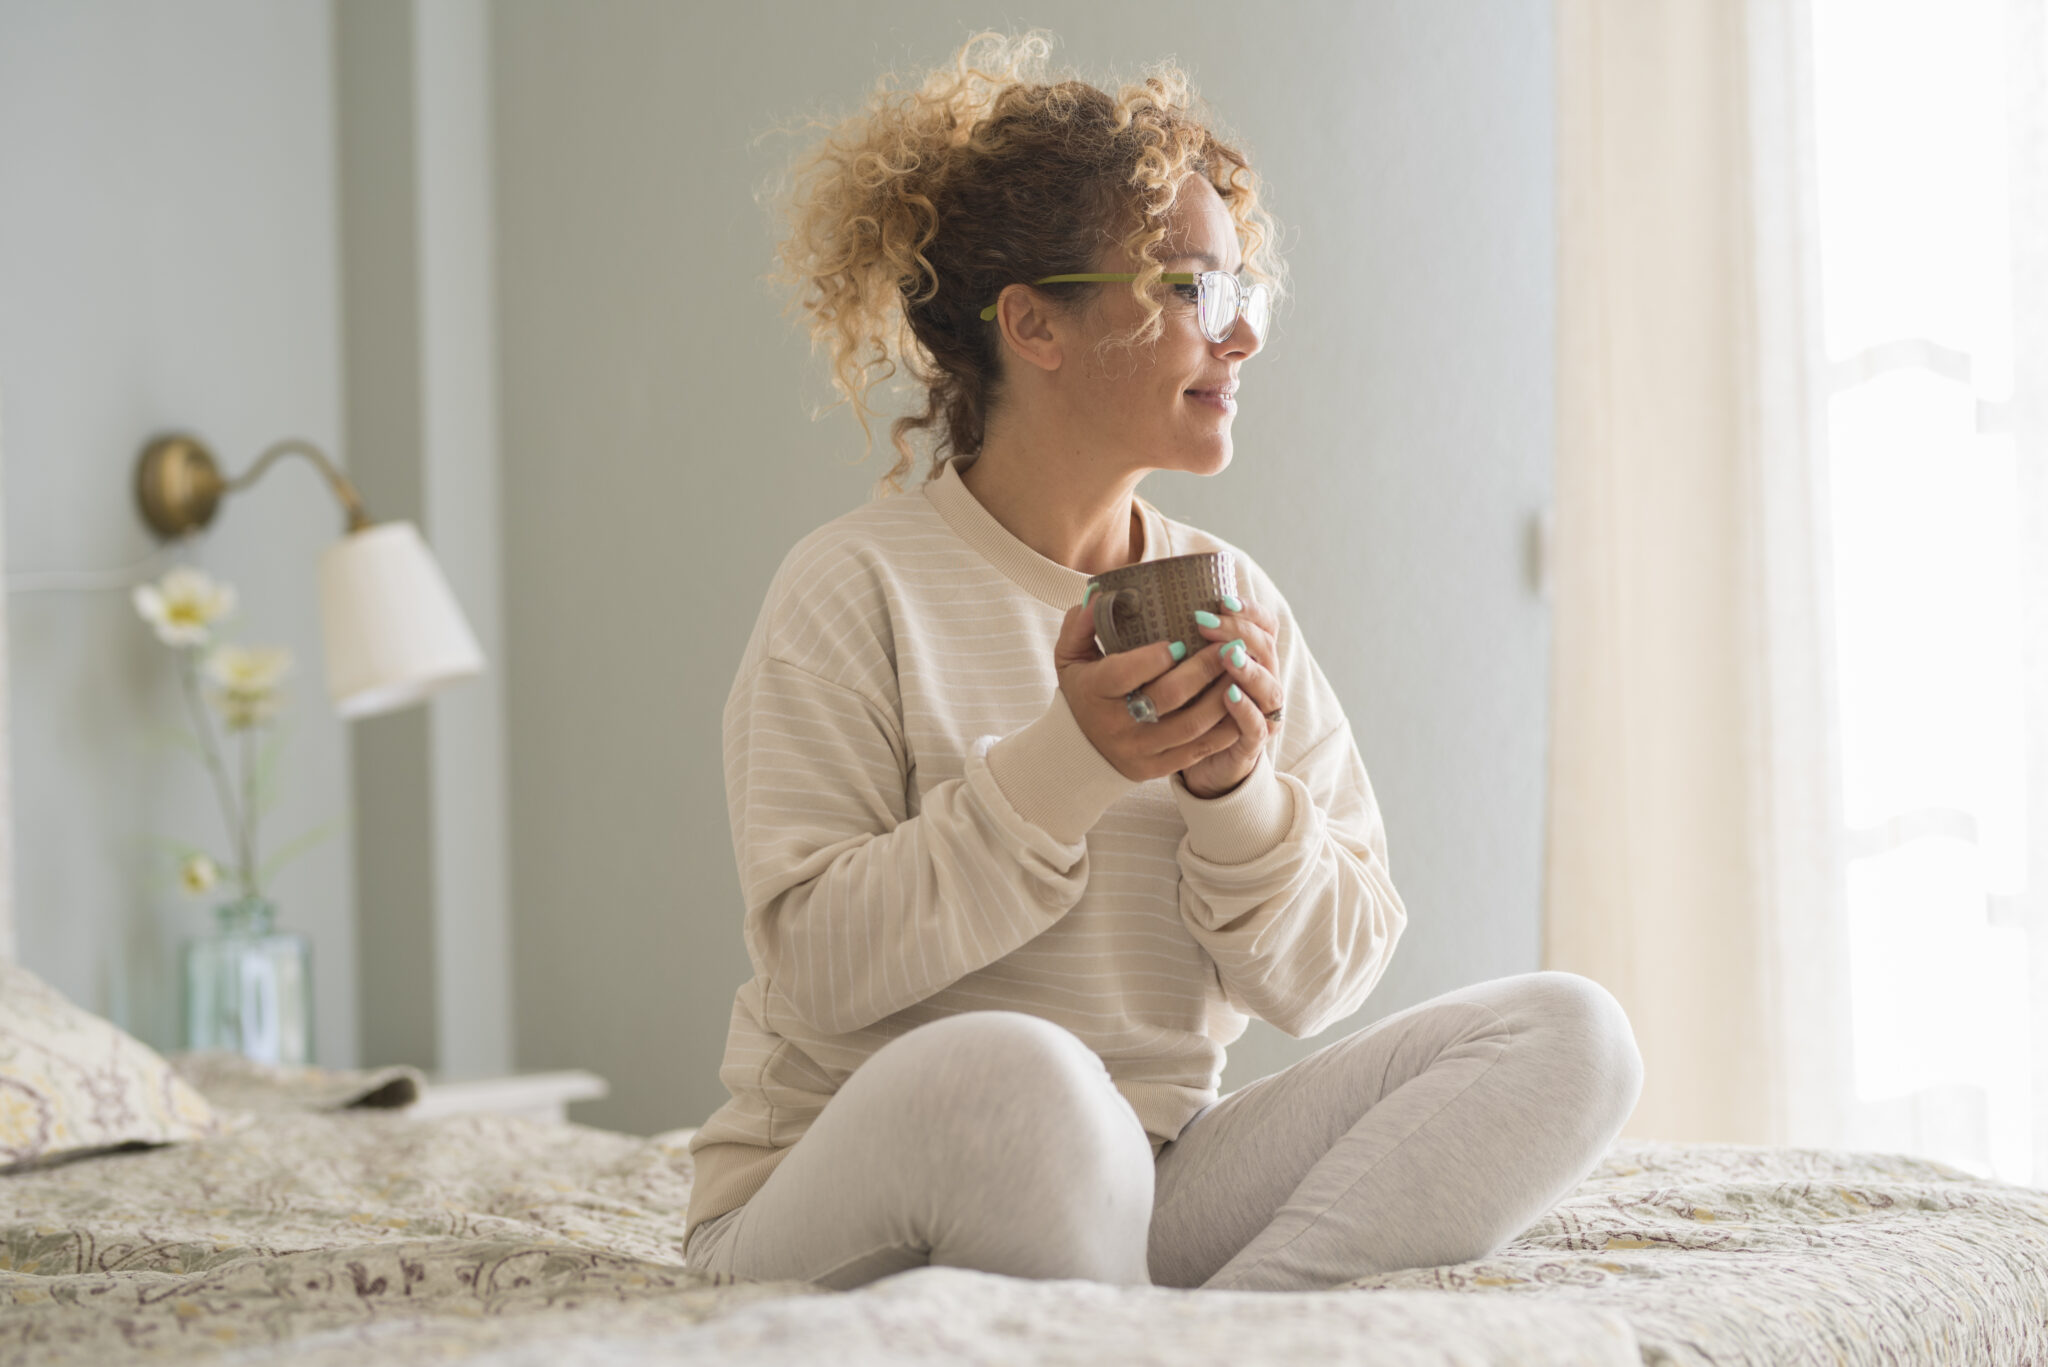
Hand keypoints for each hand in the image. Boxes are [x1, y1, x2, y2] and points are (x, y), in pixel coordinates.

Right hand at [1052, 600, 1241, 783]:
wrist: (1079, 749)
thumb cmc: (1083, 691)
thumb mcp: (1070, 656)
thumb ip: (1081, 624)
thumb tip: (1099, 596)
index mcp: (1094, 692)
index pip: (1125, 673)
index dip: (1155, 657)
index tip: (1183, 641)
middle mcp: (1116, 725)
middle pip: (1168, 697)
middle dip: (1204, 670)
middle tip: (1228, 647)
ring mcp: (1139, 750)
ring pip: (1191, 725)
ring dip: (1222, 697)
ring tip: (1240, 671)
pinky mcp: (1156, 768)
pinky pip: (1199, 749)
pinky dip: (1224, 727)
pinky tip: (1239, 703)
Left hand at [1177, 594, 1284, 798]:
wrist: (1198, 757)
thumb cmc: (1182, 700)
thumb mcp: (1174, 663)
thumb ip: (1160, 632)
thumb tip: (1106, 593)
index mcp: (1249, 652)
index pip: (1264, 623)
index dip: (1248, 610)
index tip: (1220, 600)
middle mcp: (1262, 678)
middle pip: (1266, 647)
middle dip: (1240, 632)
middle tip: (1207, 623)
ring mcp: (1261, 710)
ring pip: (1268, 686)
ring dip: (1249, 669)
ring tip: (1228, 655)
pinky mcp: (1252, 740)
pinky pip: (1256, 725)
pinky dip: (1246, 710)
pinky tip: (1229, 696)